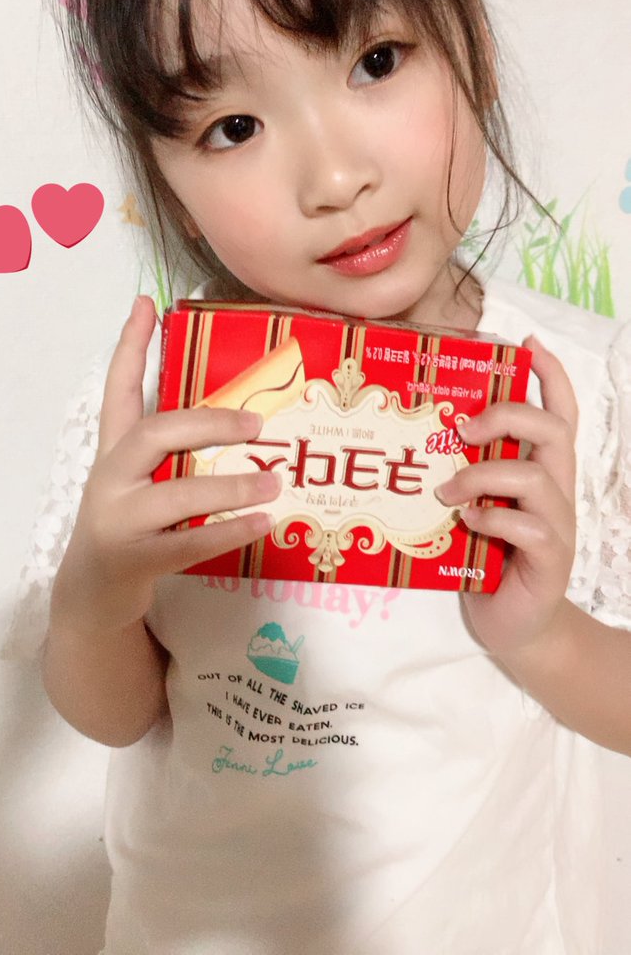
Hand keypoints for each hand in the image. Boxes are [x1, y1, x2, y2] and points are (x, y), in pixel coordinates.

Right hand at [51, 296, 279, 635]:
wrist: (94, 592)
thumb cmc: (133, 524)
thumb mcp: (142, 478)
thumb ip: (175, 447)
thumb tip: (241, 412)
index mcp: (113, 451)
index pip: (117, 389)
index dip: (129, 346)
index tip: (146, 303)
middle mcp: (110, 478)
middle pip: (151, 434)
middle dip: (206, 423)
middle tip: (257, 425)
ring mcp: (118, 520)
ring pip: (175, 494)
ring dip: (229, 485)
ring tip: (274, 480)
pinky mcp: (134, 559)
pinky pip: (187, 542)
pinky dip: (228, 530)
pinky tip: (263, 522)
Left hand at [434, 335, 577, 659]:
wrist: (515, 626)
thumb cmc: (486, 557)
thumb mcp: (474, 506)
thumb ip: (461, 474)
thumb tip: (411, 438)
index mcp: (540, 469)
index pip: (559, 411)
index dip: (550, 375)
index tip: (526, 343)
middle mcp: (555, 489)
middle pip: (552, 429)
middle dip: (507, 415)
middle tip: (462, 429)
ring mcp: (557, 523)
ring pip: (535, 475)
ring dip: (483, 475)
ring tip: (446, 492)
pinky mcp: (550, 558)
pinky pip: (531, 526)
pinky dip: (494, 518)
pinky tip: (467, 524)